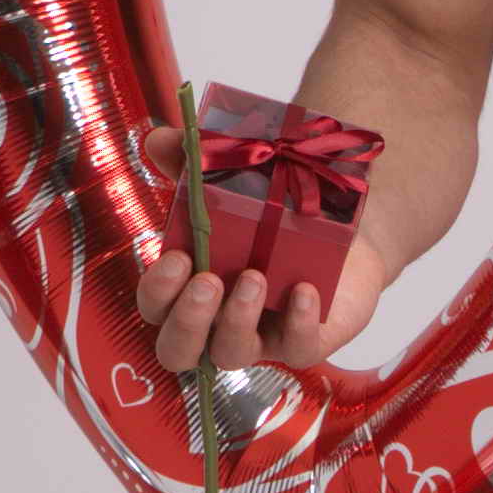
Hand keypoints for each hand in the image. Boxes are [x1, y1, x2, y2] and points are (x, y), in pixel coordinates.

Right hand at [130, 118, 354, 374]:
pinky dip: (298, 324)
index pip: (154, 307)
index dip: (158, 291)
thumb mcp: (228, 183)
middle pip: (178, 349)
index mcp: (185, 290)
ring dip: (237, 319)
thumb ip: (190, 163)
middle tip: (208, 280)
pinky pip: (298, 349)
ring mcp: (259, 338)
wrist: (337, 226)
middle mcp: (214, 324)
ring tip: (254, 277)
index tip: (175, 256)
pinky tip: (303, 291)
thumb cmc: (267, 214)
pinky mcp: (304, 341)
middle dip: (188, 319)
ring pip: (232, 354)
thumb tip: (158, 138)